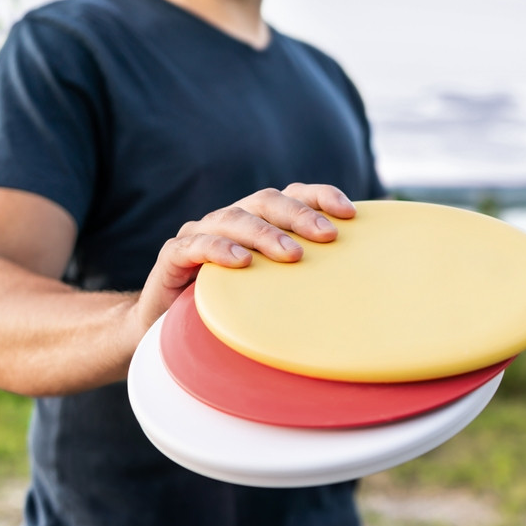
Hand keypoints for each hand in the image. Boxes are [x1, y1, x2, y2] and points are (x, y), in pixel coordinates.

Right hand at [132, 182, 356, 334]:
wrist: (166, 330)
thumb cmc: (231, 311)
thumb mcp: (274, 294)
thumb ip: (304, 284)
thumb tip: (359, 293)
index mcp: (258, 222)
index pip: (292, 195)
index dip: (320, 197)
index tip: (350, 214)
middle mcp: (230, 220)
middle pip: (266, 201)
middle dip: (299, 215)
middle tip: (328, 236)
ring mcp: (200, 235)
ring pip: (234, 218)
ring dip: (264, 233)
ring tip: (292, 255)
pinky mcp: (173, 256)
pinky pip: (195, 246)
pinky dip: (218, 249)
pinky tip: (241, 261)